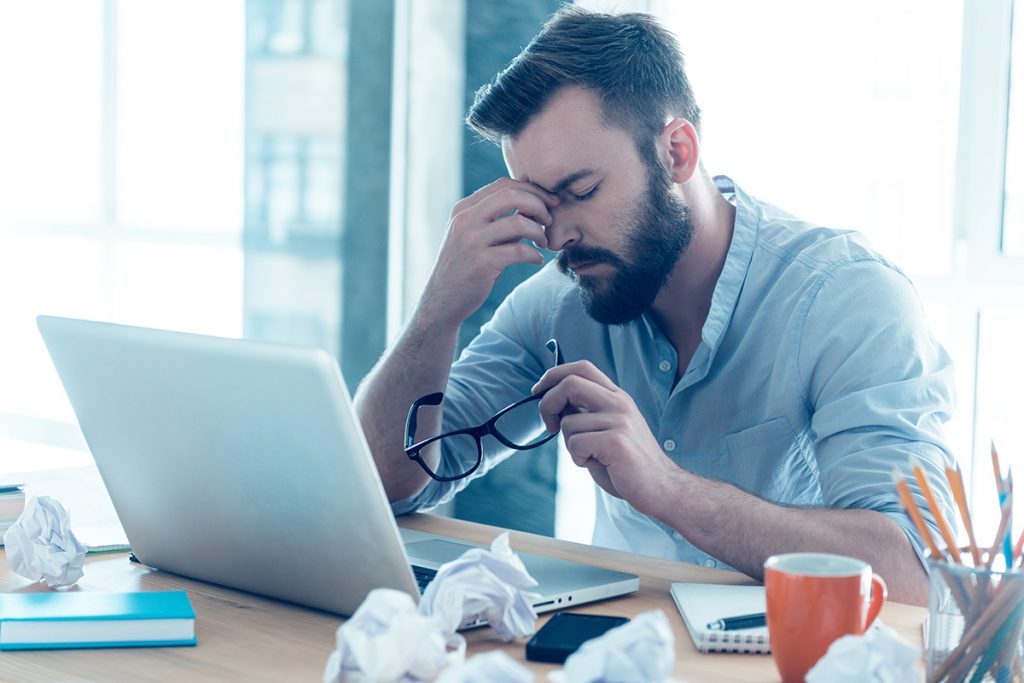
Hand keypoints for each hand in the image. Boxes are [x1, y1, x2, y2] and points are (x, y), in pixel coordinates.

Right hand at [415, 178, 557, 330]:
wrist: (442, 300)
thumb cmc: (467, 267)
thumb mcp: (476, 237)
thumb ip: (500, 221)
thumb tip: (535, 208)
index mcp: (464, 209)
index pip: (503, 185)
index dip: (532, 190)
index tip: (549, 202)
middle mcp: (465, 220)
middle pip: (511, 195)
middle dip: (538, 205)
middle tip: (549, 220)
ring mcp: (472, 241)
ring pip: (518, 222)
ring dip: (538, 232)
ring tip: (543, 243)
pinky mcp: (481, 263)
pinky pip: (519, 251)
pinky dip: (534, 255)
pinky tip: (536, 260)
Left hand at [532, 361, 677, 513]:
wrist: (660, 488)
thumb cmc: (627, 463)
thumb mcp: (606, 429)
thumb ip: (585, 413)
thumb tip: (552, 401)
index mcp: (617, 397)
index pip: (582, 367)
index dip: (554, 375)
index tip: (538, 391)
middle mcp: (619, 403)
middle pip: (570, 383)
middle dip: (547, 403)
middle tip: (549, 426)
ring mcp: (619, 420)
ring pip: (568, 423)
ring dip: (571, 446)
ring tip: (593, 457)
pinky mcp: (616, 441)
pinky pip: (575, 444)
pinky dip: (579, 459)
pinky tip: (599, 465)